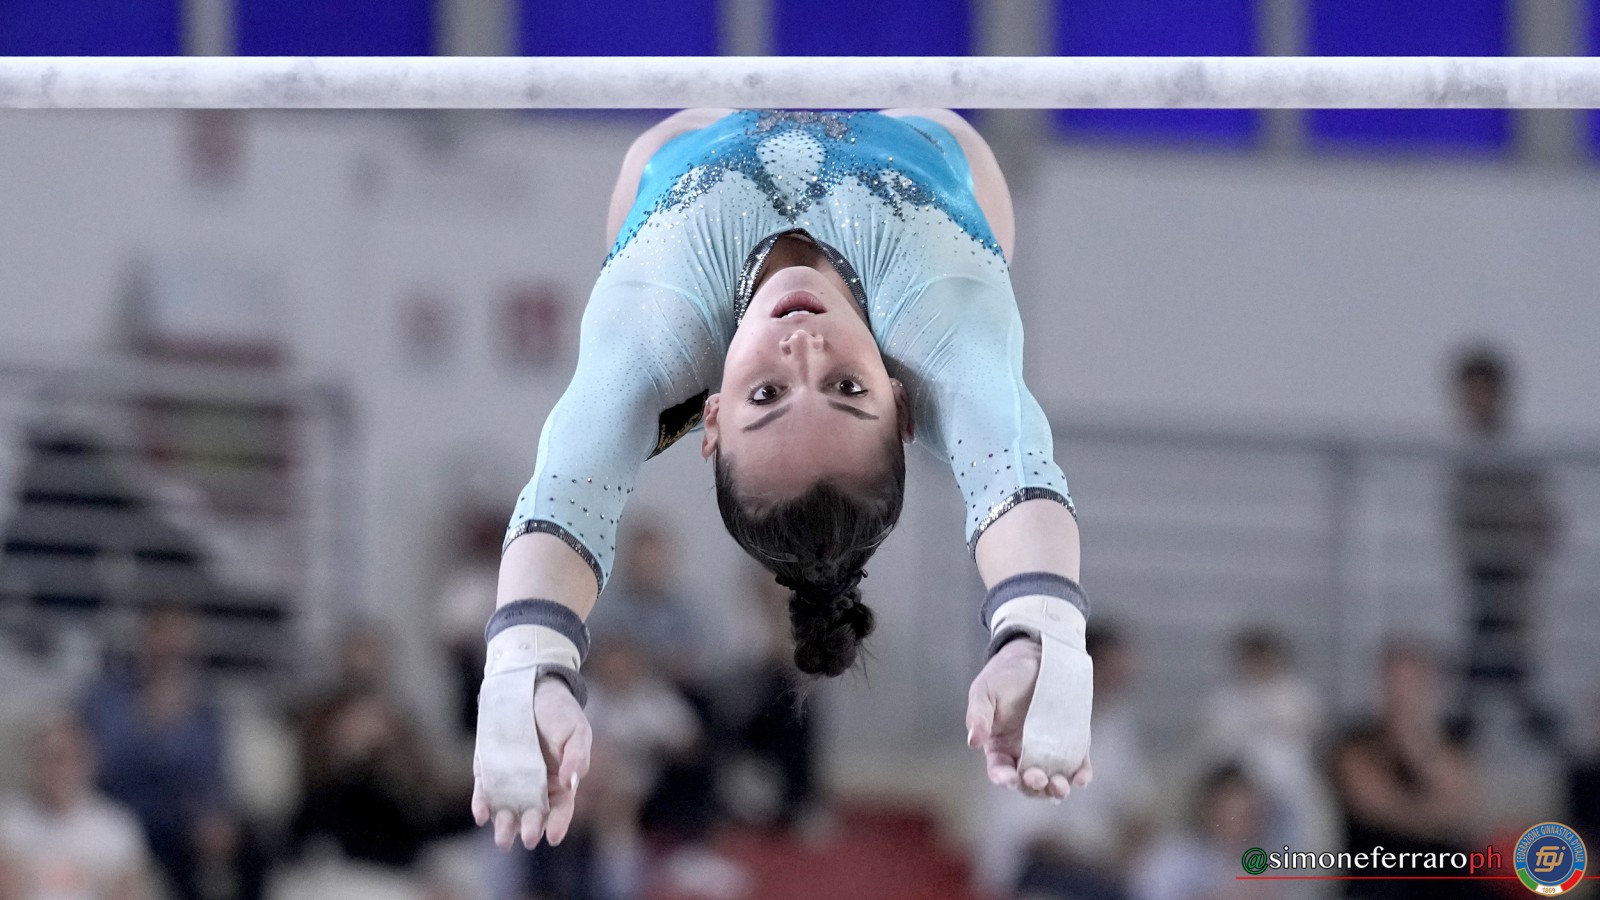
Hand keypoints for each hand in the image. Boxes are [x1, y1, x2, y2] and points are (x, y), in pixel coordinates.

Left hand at [473, 677, 592, 848]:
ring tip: (503, 839)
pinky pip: (484, 792)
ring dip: (504, 825)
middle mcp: (535, 787)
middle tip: (528, 837)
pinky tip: (482, 814)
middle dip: (530, 827)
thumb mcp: (577, 730)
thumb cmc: (560, 712)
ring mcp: (510, 781)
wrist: (531, 687)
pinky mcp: (489, 771)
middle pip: (533, 815)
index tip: (552, 836)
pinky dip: (482, 804)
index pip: (560, 809)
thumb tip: (570, 783)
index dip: (558, 824)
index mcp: (560, 783)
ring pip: (507, 810)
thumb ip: (577, 756)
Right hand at [966, 637, 1091, 800]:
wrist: (1035, 655)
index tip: (1010, 779)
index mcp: (1000, 747)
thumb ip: (978, 716)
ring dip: (1056, 789)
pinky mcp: (1073, 743)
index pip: (1000, 771)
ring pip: (1052, 781)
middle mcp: (1024, 754)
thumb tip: (974, 742)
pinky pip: (1078, 766)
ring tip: (1059, 785)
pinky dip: (1081, 776)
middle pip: (1028, 783)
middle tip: (1036, 777)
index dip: (1004, 778)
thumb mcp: (984, 691)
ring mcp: (1050, 751)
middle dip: (1032, 786)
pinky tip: (1082, 777)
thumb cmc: (1004, 675)